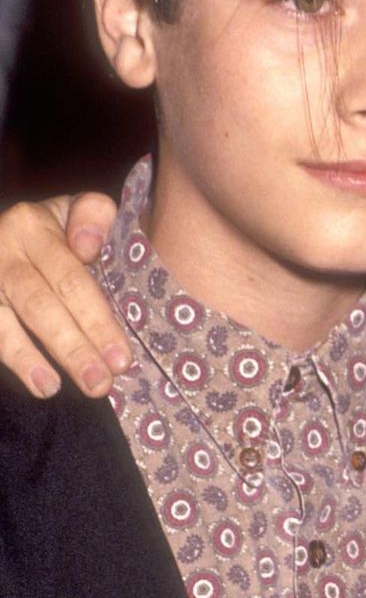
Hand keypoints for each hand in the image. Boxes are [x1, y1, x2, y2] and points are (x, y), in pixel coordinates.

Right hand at [0, 193, 128, 397]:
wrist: (6, 228)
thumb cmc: (56, 226)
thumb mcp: (76, 208)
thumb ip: (93, 216)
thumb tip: (86, 248)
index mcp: (32, 225)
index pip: (70, 279)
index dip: (96, 320)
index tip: (121, 357)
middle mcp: (1, 251)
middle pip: (40, 306)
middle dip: (75, 348)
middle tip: (102, 383)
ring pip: (7, 324)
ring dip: (36, 361)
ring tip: (64, 389)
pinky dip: (14, 360)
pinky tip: (40, 384)